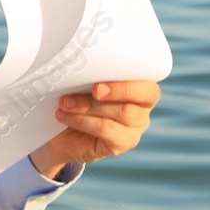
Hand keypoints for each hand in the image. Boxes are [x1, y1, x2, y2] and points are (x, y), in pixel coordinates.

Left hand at [28, 80, 159, 178]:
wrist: (60, 135)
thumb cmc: (76, 103)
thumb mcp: (84, 86)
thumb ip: (92, 77)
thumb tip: (83, 66)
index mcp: (140, 88)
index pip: (149, 81)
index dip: (132, 79)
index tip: (110, 75)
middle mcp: (143, 108)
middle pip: (142, 96)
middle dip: (115, 90)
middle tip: (94, 90)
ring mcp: (136, 128)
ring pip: (123, 111)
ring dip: (89, 105)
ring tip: (65, 103)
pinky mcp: (123, 143)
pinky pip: (106, 129)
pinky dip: (82, 120)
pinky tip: (64, 116)